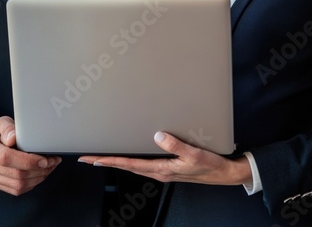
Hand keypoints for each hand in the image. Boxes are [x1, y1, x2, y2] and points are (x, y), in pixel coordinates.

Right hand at [0, 116, 61, 195]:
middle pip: (16, 174)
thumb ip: (8, 128)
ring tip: (50, 167)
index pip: (6, 157)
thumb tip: (14, 138)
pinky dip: (32, 183)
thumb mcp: (0, 123)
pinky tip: (41, 173)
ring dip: (38, 177)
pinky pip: (16, 190)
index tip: (44, 159)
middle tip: (53, 161)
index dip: (28, 161)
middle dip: (39, 169)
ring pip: (18, 185)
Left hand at [79, 132, 250, 185]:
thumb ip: (176, 145)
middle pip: (126, 166)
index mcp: (162, 169)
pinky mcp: (167, 167)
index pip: (129, 164)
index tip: (93, 159)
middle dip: (106, 161)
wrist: (223, 174)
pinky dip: (130, 160)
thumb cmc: (210, 166)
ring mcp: (162, 170)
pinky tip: (127, 156)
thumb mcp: (194, 154)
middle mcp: (159, 171)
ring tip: (102, 156)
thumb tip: (157, 136)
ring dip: (116, 161)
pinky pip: (142, 164)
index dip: (110, 161)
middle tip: (88, 157)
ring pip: (133, 166)